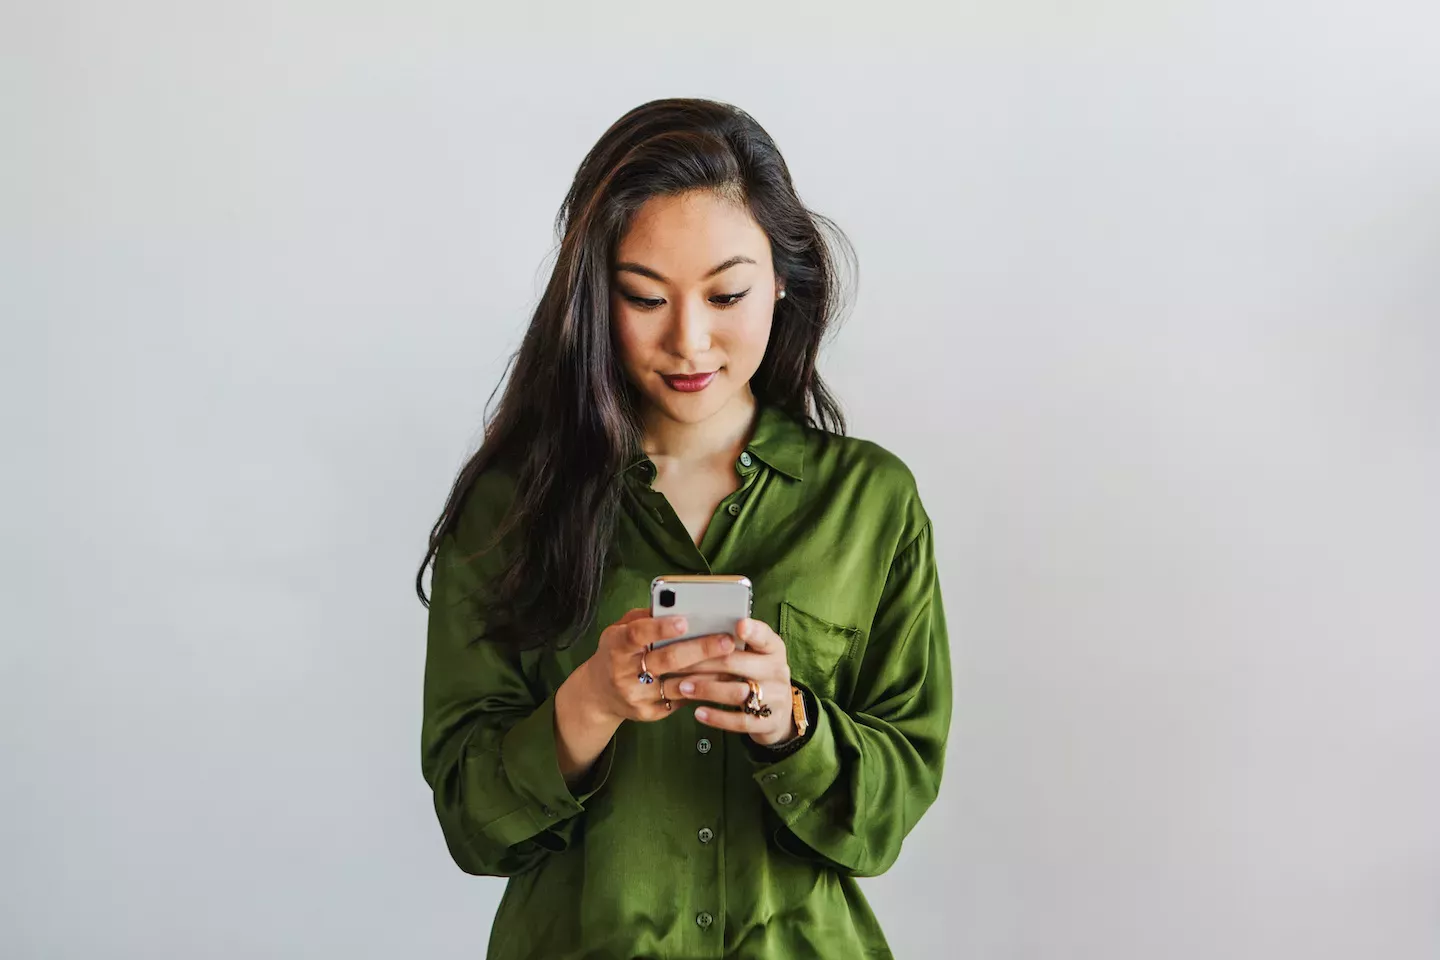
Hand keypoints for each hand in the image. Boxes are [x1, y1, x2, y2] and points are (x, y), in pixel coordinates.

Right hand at [574, 608, 735, 724]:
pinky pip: (679, 702)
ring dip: (708, 673)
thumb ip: (644, 617)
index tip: (685, 620)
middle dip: (699, 649)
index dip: (660, 628)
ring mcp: (635, 696)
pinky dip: (701, 690)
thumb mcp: (620, 630)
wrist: (598, 694)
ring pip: (678, 685)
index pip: (637, 634)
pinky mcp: (647, 714)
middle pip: (666, 660)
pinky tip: (720, 681)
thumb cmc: (617, 652)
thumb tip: (677, 604)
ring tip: (732, 660)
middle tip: (726, 640)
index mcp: (615, 646)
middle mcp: (623, 673)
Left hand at [667, 618, 796, 745]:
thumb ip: (733, 644)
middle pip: (738, 664)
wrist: (779, 711)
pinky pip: (740, 721)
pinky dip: (717, 717)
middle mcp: (777, 671)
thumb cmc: (756, 673)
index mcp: (774, 649)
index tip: (739, 625)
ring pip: (737, 693)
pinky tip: (698, 712)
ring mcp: (775, 698)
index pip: (765, 636)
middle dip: (705, 663)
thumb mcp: (755, 655)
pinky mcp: (768, 723)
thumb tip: (695, 632)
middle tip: (677, 662)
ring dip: (706, 689)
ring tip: (682, 687)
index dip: (753, 631)